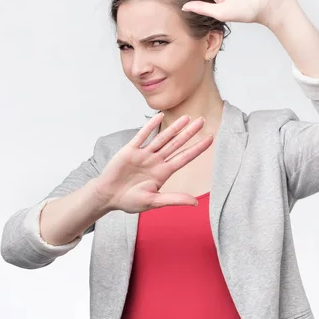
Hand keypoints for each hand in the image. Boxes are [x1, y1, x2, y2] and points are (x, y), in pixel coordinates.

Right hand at [94, 114, 212, 212]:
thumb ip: (174, 199)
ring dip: (174, 127)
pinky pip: (142, 136)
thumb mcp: (153, 202)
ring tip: (187, 117)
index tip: (211, 138)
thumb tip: (195, 202)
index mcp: (163, 173)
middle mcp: (156, 161)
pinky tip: (160, 116)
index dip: (198, 148)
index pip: (184, 158)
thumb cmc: (129, 201)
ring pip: (163, 138)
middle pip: (177, 144)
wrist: (107, 196)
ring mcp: (144, 154)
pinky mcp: (130, 150)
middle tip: (203, 120)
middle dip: (190, 132)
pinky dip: (150, 126)